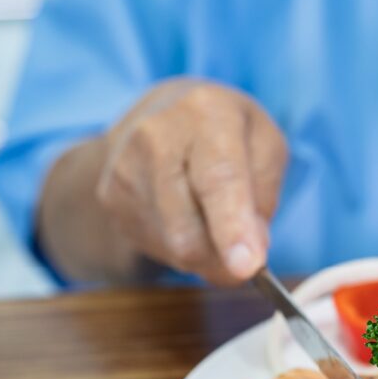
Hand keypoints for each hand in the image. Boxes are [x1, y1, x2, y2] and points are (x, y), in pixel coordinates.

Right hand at [97, 79, 286, 284]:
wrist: (165, 112)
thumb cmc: (229, 131)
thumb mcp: (266, 144)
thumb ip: (265, 195)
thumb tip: (250, 252)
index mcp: (206, 113)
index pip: (219, 178)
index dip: (232, 227)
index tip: (247, 267)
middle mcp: (156, 137)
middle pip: (188, 229)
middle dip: (225, 259)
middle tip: (249, 259)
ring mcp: (125, 169)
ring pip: (174, 247)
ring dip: (208, 254)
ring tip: (216, 219)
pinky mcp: (110, 199)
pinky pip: (157, 248)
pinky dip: (184, 249)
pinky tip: (189, 216)